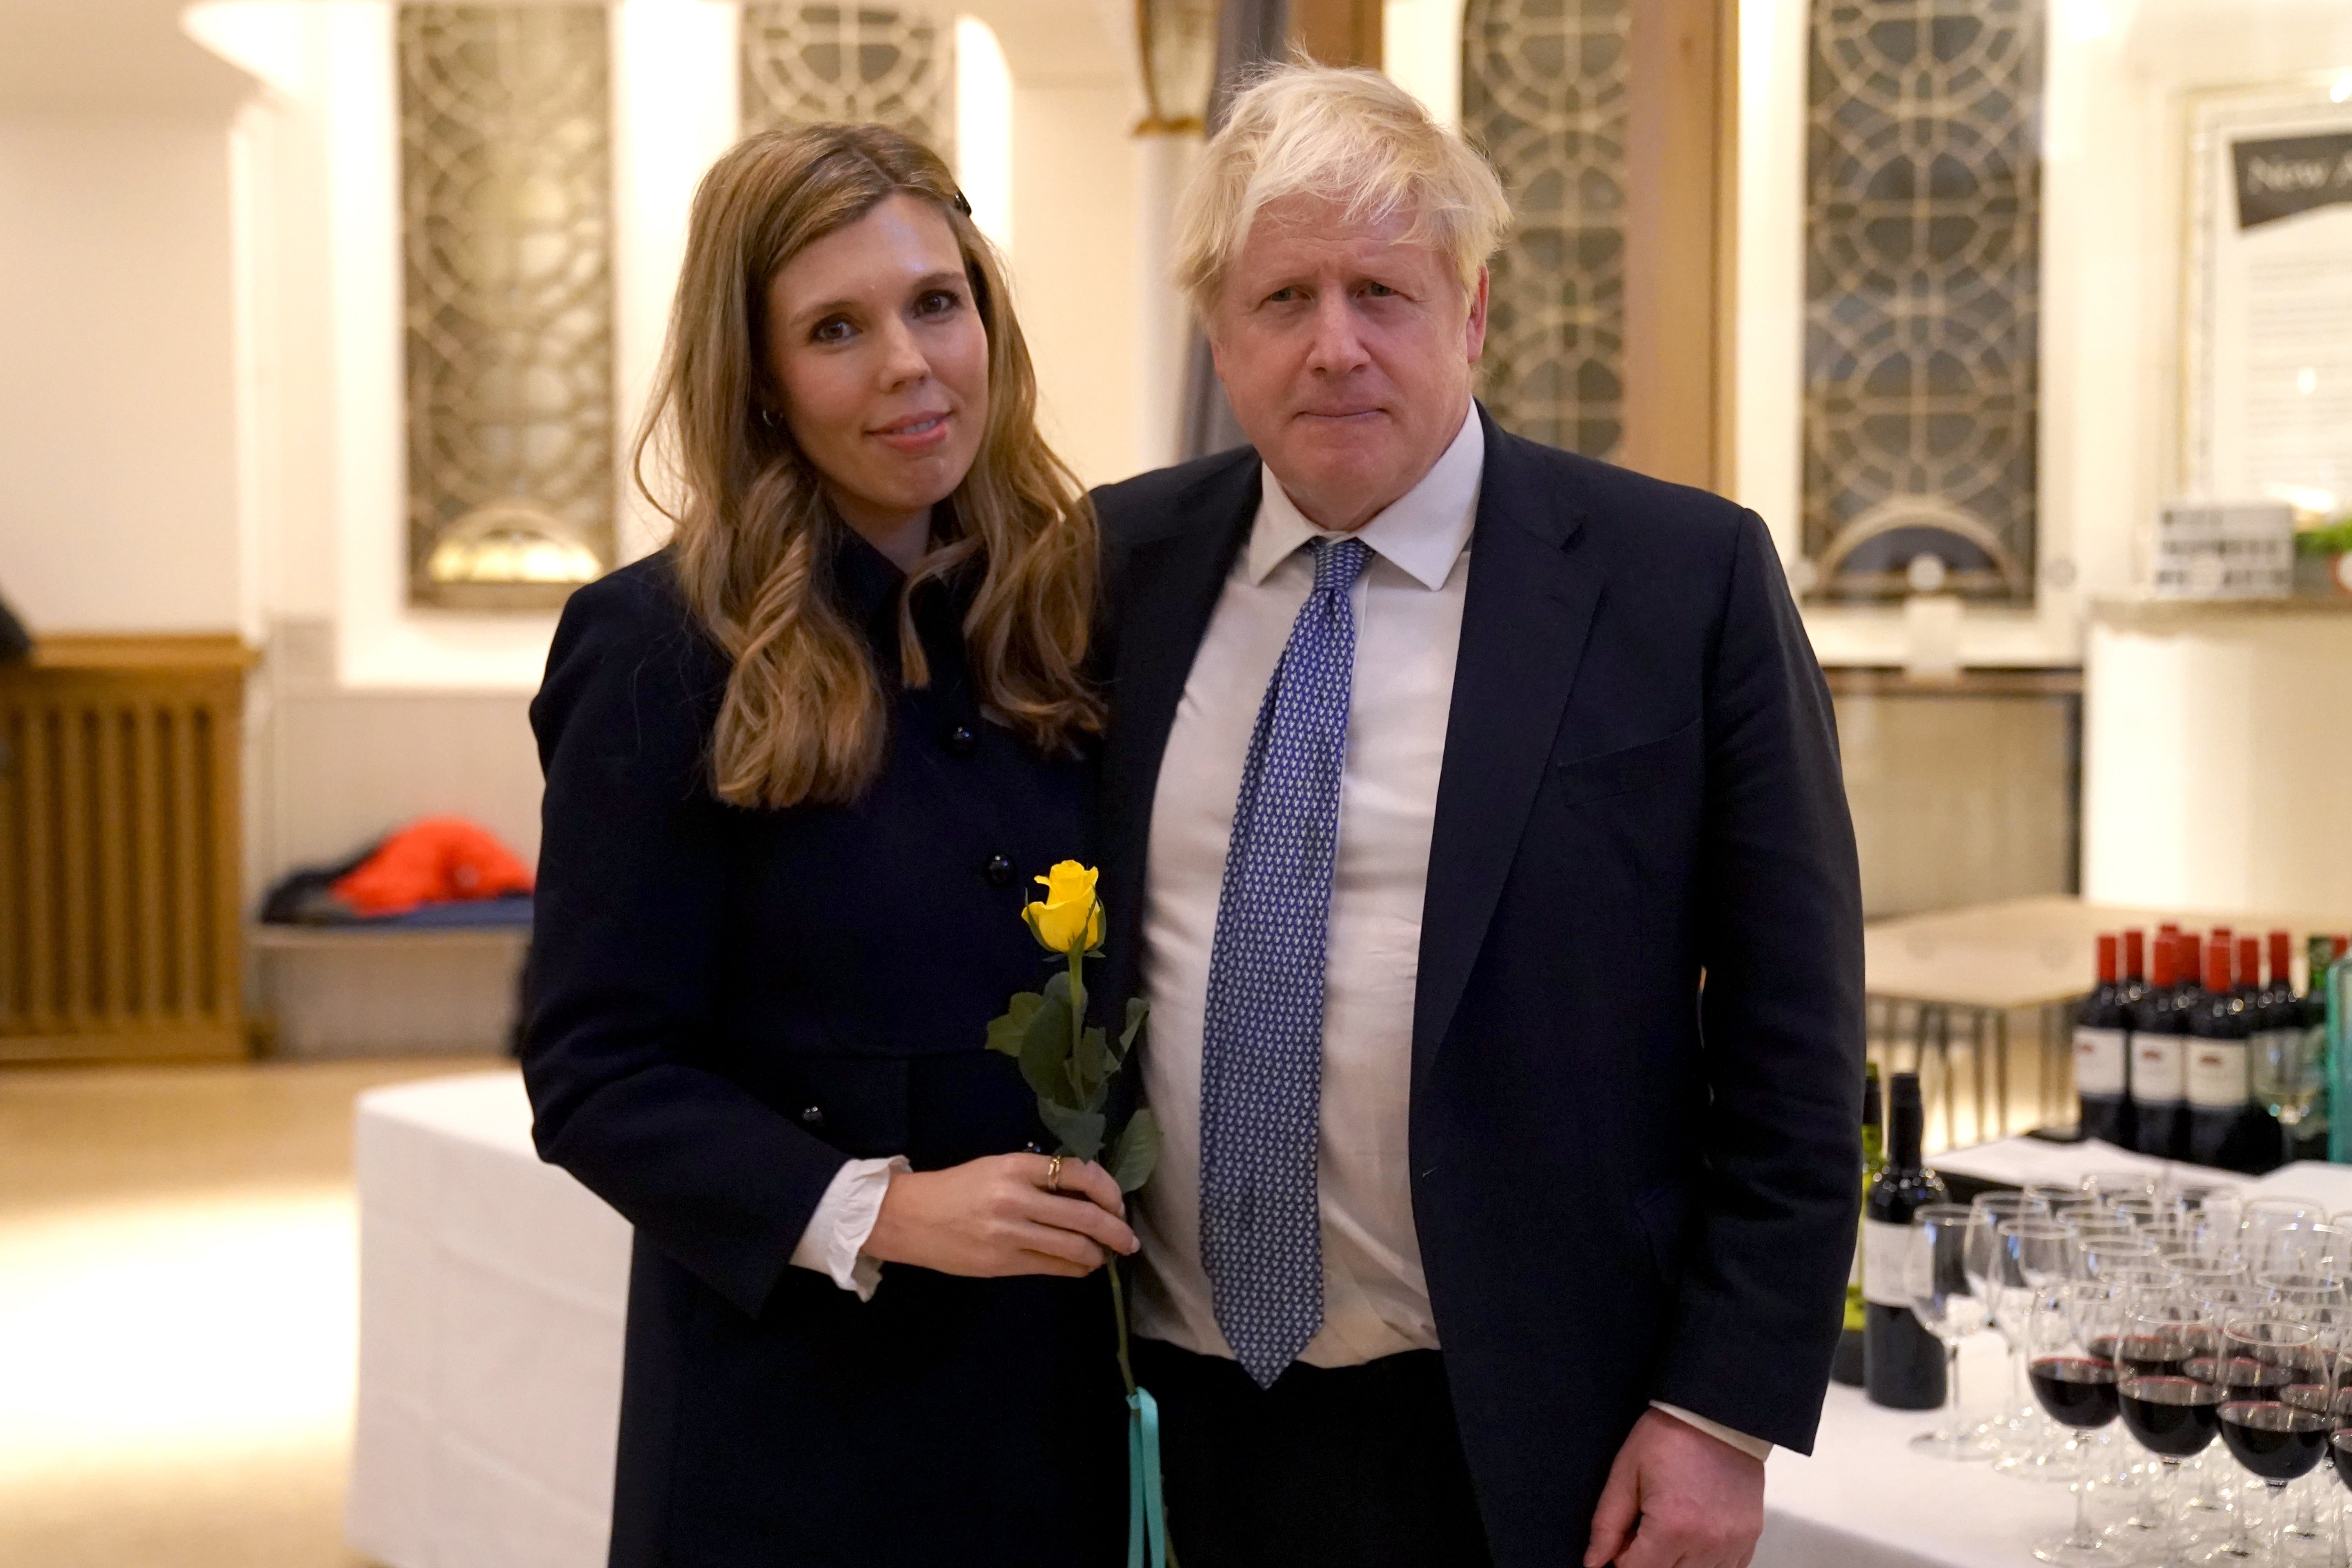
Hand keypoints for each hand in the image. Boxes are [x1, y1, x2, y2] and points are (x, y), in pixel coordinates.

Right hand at [863, 1153, 1139, 1277]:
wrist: (909, 1218)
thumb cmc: (956, 1188)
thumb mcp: (997, 1167)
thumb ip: (1037, 1177)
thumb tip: (1085, 1193)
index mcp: (1015, 1166)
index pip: (1078, 1173)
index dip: (1108, 1190)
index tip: (1116, 1204)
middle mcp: (1016, 1198)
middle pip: (1085, 1215)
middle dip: (1116, 1230)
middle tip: (1128, 1239)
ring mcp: (1009, 1234)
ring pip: (1074, 1247)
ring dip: (1099, 1253)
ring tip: (1105, 1255)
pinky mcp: (1002, 1263)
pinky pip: (1053, 1268)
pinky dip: (1076, 1268)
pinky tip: (1082, 1266)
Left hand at [1583, 1408, 1764, 1567]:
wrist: (1717, 1413)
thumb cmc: (1668, 1437)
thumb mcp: (1625, 1473)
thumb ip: (1606, 1525)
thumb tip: (1592, 1564)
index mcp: (1672, 1527)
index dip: (1623, 1559)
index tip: (1625, 1536)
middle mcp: (1707, 1543)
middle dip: (1649, 1560)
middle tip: (1645, 1529)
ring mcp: (1733, 1543)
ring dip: (1677, 1562)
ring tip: (1671, 1527)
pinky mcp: (1750, 1538)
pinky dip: (1705, 1562)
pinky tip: (1695, 1535)